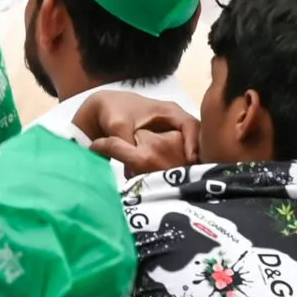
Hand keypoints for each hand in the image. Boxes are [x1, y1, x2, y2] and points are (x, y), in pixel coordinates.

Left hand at [72, 87, 198, 172]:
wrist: (102, 113)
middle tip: (182, 179)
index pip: (192, 126)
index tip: (190, 160)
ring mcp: (171, 139)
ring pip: (183, 157)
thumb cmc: (113, 112)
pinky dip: (167, 174)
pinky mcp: (164, 152)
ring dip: (178, 171)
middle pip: (194, 144)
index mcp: (171, 112)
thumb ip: (127, 143)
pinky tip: (160, 185)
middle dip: (189, 162)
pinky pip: (172, 164)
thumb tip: (136, 167)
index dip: (194, 143)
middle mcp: (176, 126)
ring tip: (171, 184)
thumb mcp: (118, 125)